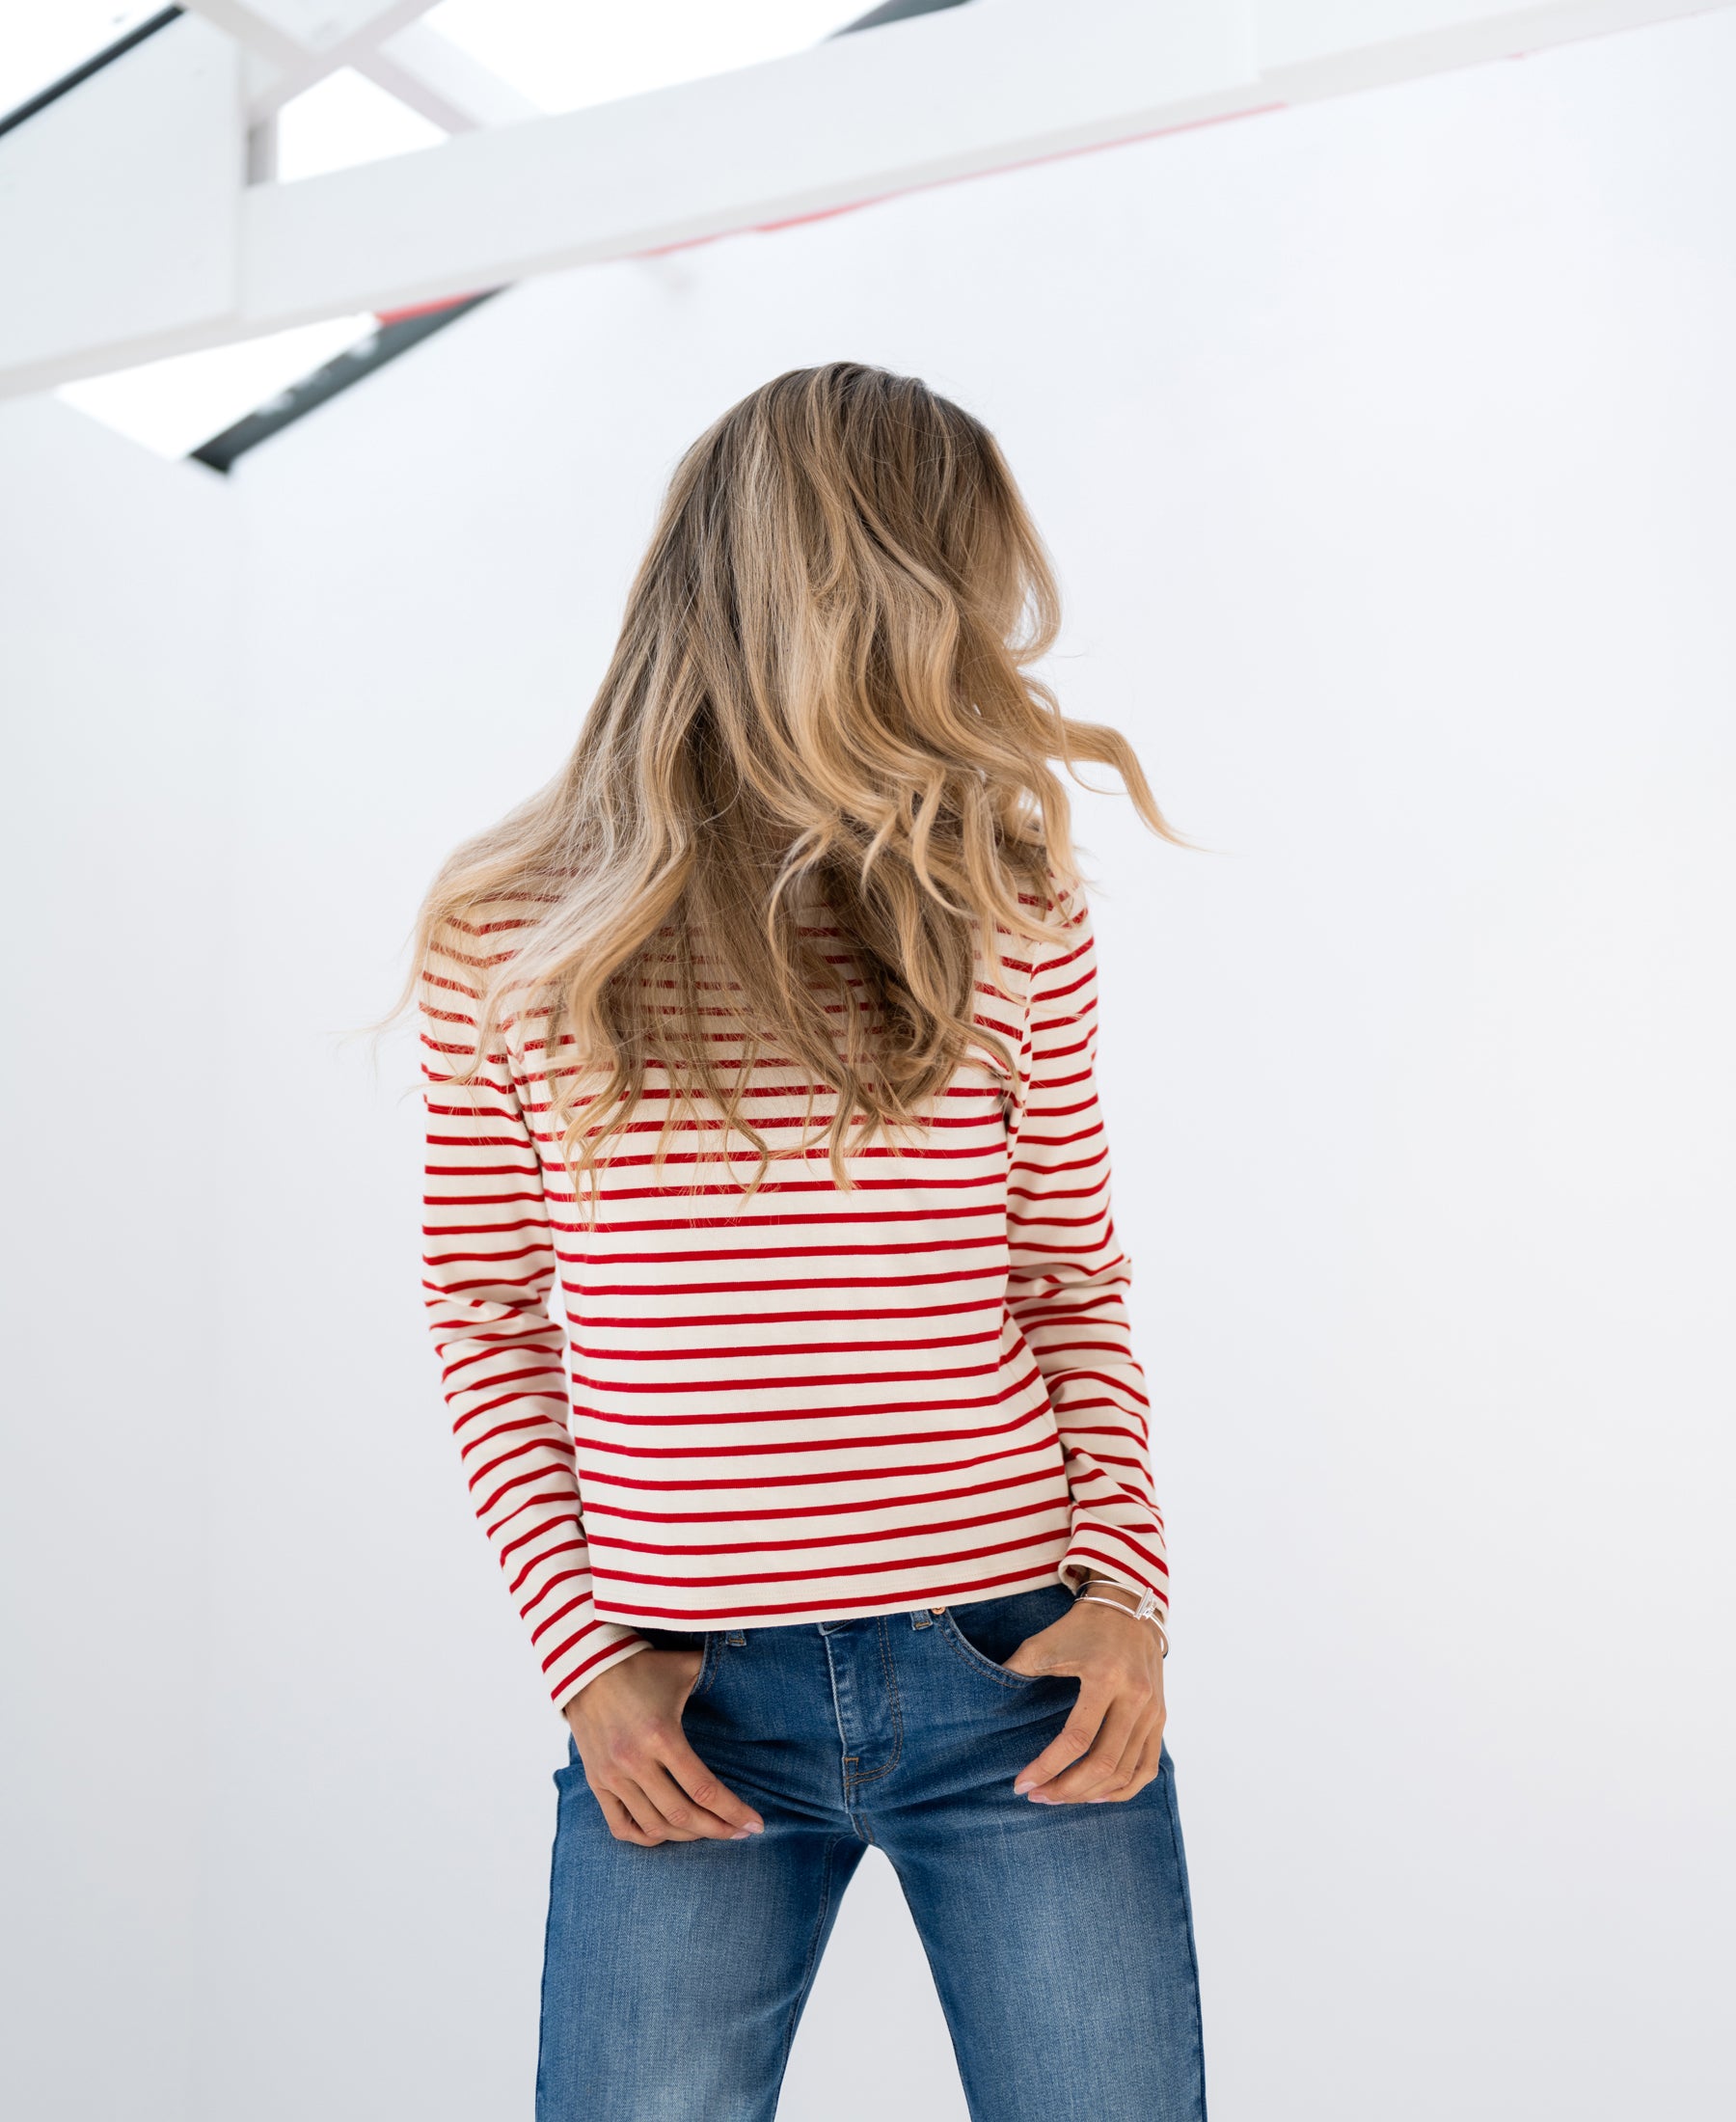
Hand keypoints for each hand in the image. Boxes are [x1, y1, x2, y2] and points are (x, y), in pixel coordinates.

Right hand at [564, 1647, 765, 1845]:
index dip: (734, 1811)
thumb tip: (754, 1663)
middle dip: (717, 1829)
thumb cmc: (641, 1666)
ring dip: (687, 1835)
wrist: (584, 1665)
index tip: (755, 1824)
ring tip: (709, 1829)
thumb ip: (718, 1669)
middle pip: (683, 1815)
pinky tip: (668, 1831)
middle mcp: (635, 1762)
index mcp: (661, 1736)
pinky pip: (621, 1826)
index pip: (704, 1789)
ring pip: (655, 1826)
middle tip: (739, 1833)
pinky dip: (647, 1837)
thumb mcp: (684, 1666)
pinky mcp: (596, 1782)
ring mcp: (612, 1776)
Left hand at [1002, 1591, 1166, 1804]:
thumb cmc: (1080, 1626)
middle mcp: (1135, 1696)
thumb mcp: (1044, 1644)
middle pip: (1104, 1764)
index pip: (1077, 1738)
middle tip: (1038, 1796)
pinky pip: (1147, 1767)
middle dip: (1067, 1789)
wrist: (1127, 1607)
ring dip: (1091, 1794)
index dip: (1047, 1767)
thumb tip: (985, 1709)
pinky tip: (1097, 1795)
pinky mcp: (1160, 1717)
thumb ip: (1015, 1673)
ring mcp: (1152, 1710)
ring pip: (1126, 1773)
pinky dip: (1123, 1789)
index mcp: (1104, 1676)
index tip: (1021, 1784)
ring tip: (1060, 1797)